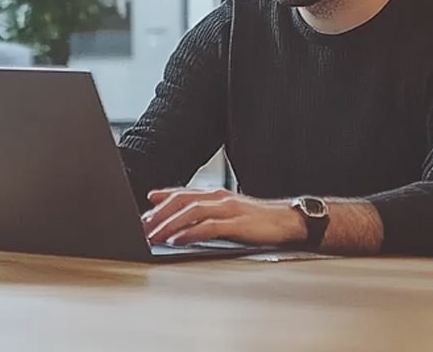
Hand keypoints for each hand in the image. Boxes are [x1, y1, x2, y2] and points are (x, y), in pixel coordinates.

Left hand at [140, 188, 304, 246]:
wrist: (288, 221)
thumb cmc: (258, 221)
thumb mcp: (228, 213)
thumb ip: (206, 212)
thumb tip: (183, 219)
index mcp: (216, 195)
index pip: (183, 193)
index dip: (162, 199)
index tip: (146, 207)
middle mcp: (219, 198)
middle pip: (182, 201)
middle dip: (160, 214)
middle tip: (143, 226)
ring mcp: (228, 209)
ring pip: (191, 212)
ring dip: (169, 224)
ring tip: (154, 235)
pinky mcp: (237, 223)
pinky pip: (208, 227)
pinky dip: (189, 233)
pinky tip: (177, 241)